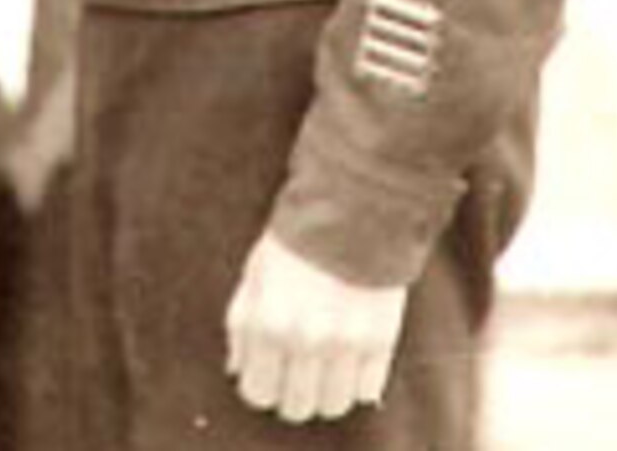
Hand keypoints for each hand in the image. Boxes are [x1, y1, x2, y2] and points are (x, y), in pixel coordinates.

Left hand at [224, 229, 406, 423]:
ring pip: (332, 406)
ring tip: (325, 363)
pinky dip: (358, 382)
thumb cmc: (296, 241)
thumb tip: (236, 370)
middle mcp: (304, 341)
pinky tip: (351, 356)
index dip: (261, 386)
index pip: (257, 393)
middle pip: (295, 407)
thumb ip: (242, 324)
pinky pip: (366, 392)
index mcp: (267, 323)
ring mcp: (344, 345)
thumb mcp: (254, 273)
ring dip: (326, 391)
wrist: (351, 210)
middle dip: (292, 392)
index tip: (269, 374)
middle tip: (297, 369)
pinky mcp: (380, 343)